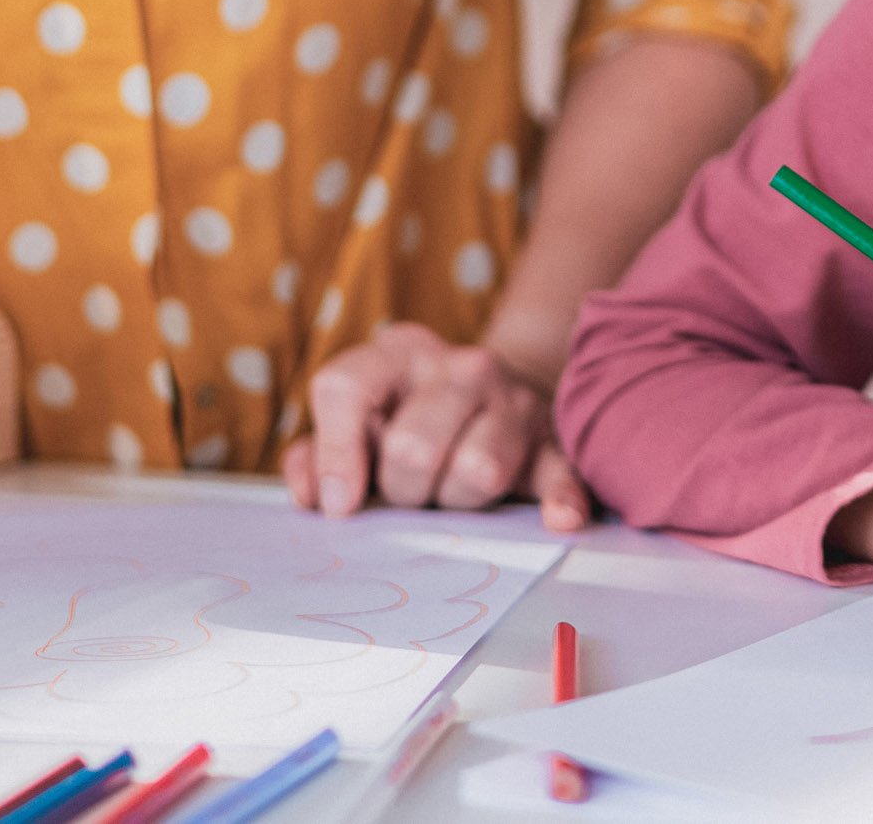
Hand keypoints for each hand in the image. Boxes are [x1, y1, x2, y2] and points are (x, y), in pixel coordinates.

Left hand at [278, 322, 590, 530]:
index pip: (346, 387)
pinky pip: (560, 473)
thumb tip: (312, 497)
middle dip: (403, 490)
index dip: (335, 452)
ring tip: (453, 493)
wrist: (498, 394)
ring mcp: (511, 400)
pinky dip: (559, 500)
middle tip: (410, 494)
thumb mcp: (360, 421)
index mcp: (396, 353)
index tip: (340, 503)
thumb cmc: (410, 418)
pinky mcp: (553, 440)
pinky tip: (557, 519)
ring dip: (458, 503)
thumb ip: (319, 454)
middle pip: (411, 446)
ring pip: (478, 468)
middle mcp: (457, 366)